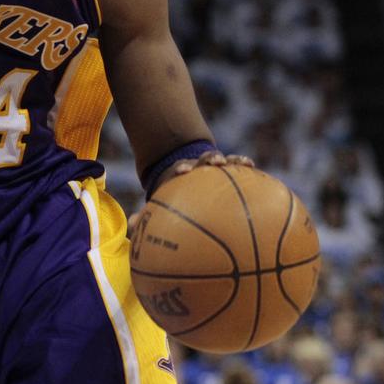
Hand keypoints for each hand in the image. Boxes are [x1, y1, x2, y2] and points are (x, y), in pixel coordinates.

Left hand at [132, 150, 255, 232]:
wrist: (186, 183)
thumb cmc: (174, 199)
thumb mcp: (162, 206)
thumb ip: (148, 215)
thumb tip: (132, 225)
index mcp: (180, 175)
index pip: (179, 168)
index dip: (182, 168)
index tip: (184, 170)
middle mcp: (198, 168)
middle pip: (202, 160)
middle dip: (208, 159)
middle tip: (214, 162)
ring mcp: (213, 169)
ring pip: (222, 160)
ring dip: (229, 159)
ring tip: (238, 162)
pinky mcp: (227, 171)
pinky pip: (237, 167)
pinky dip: (243, 165)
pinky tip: (252, 167)